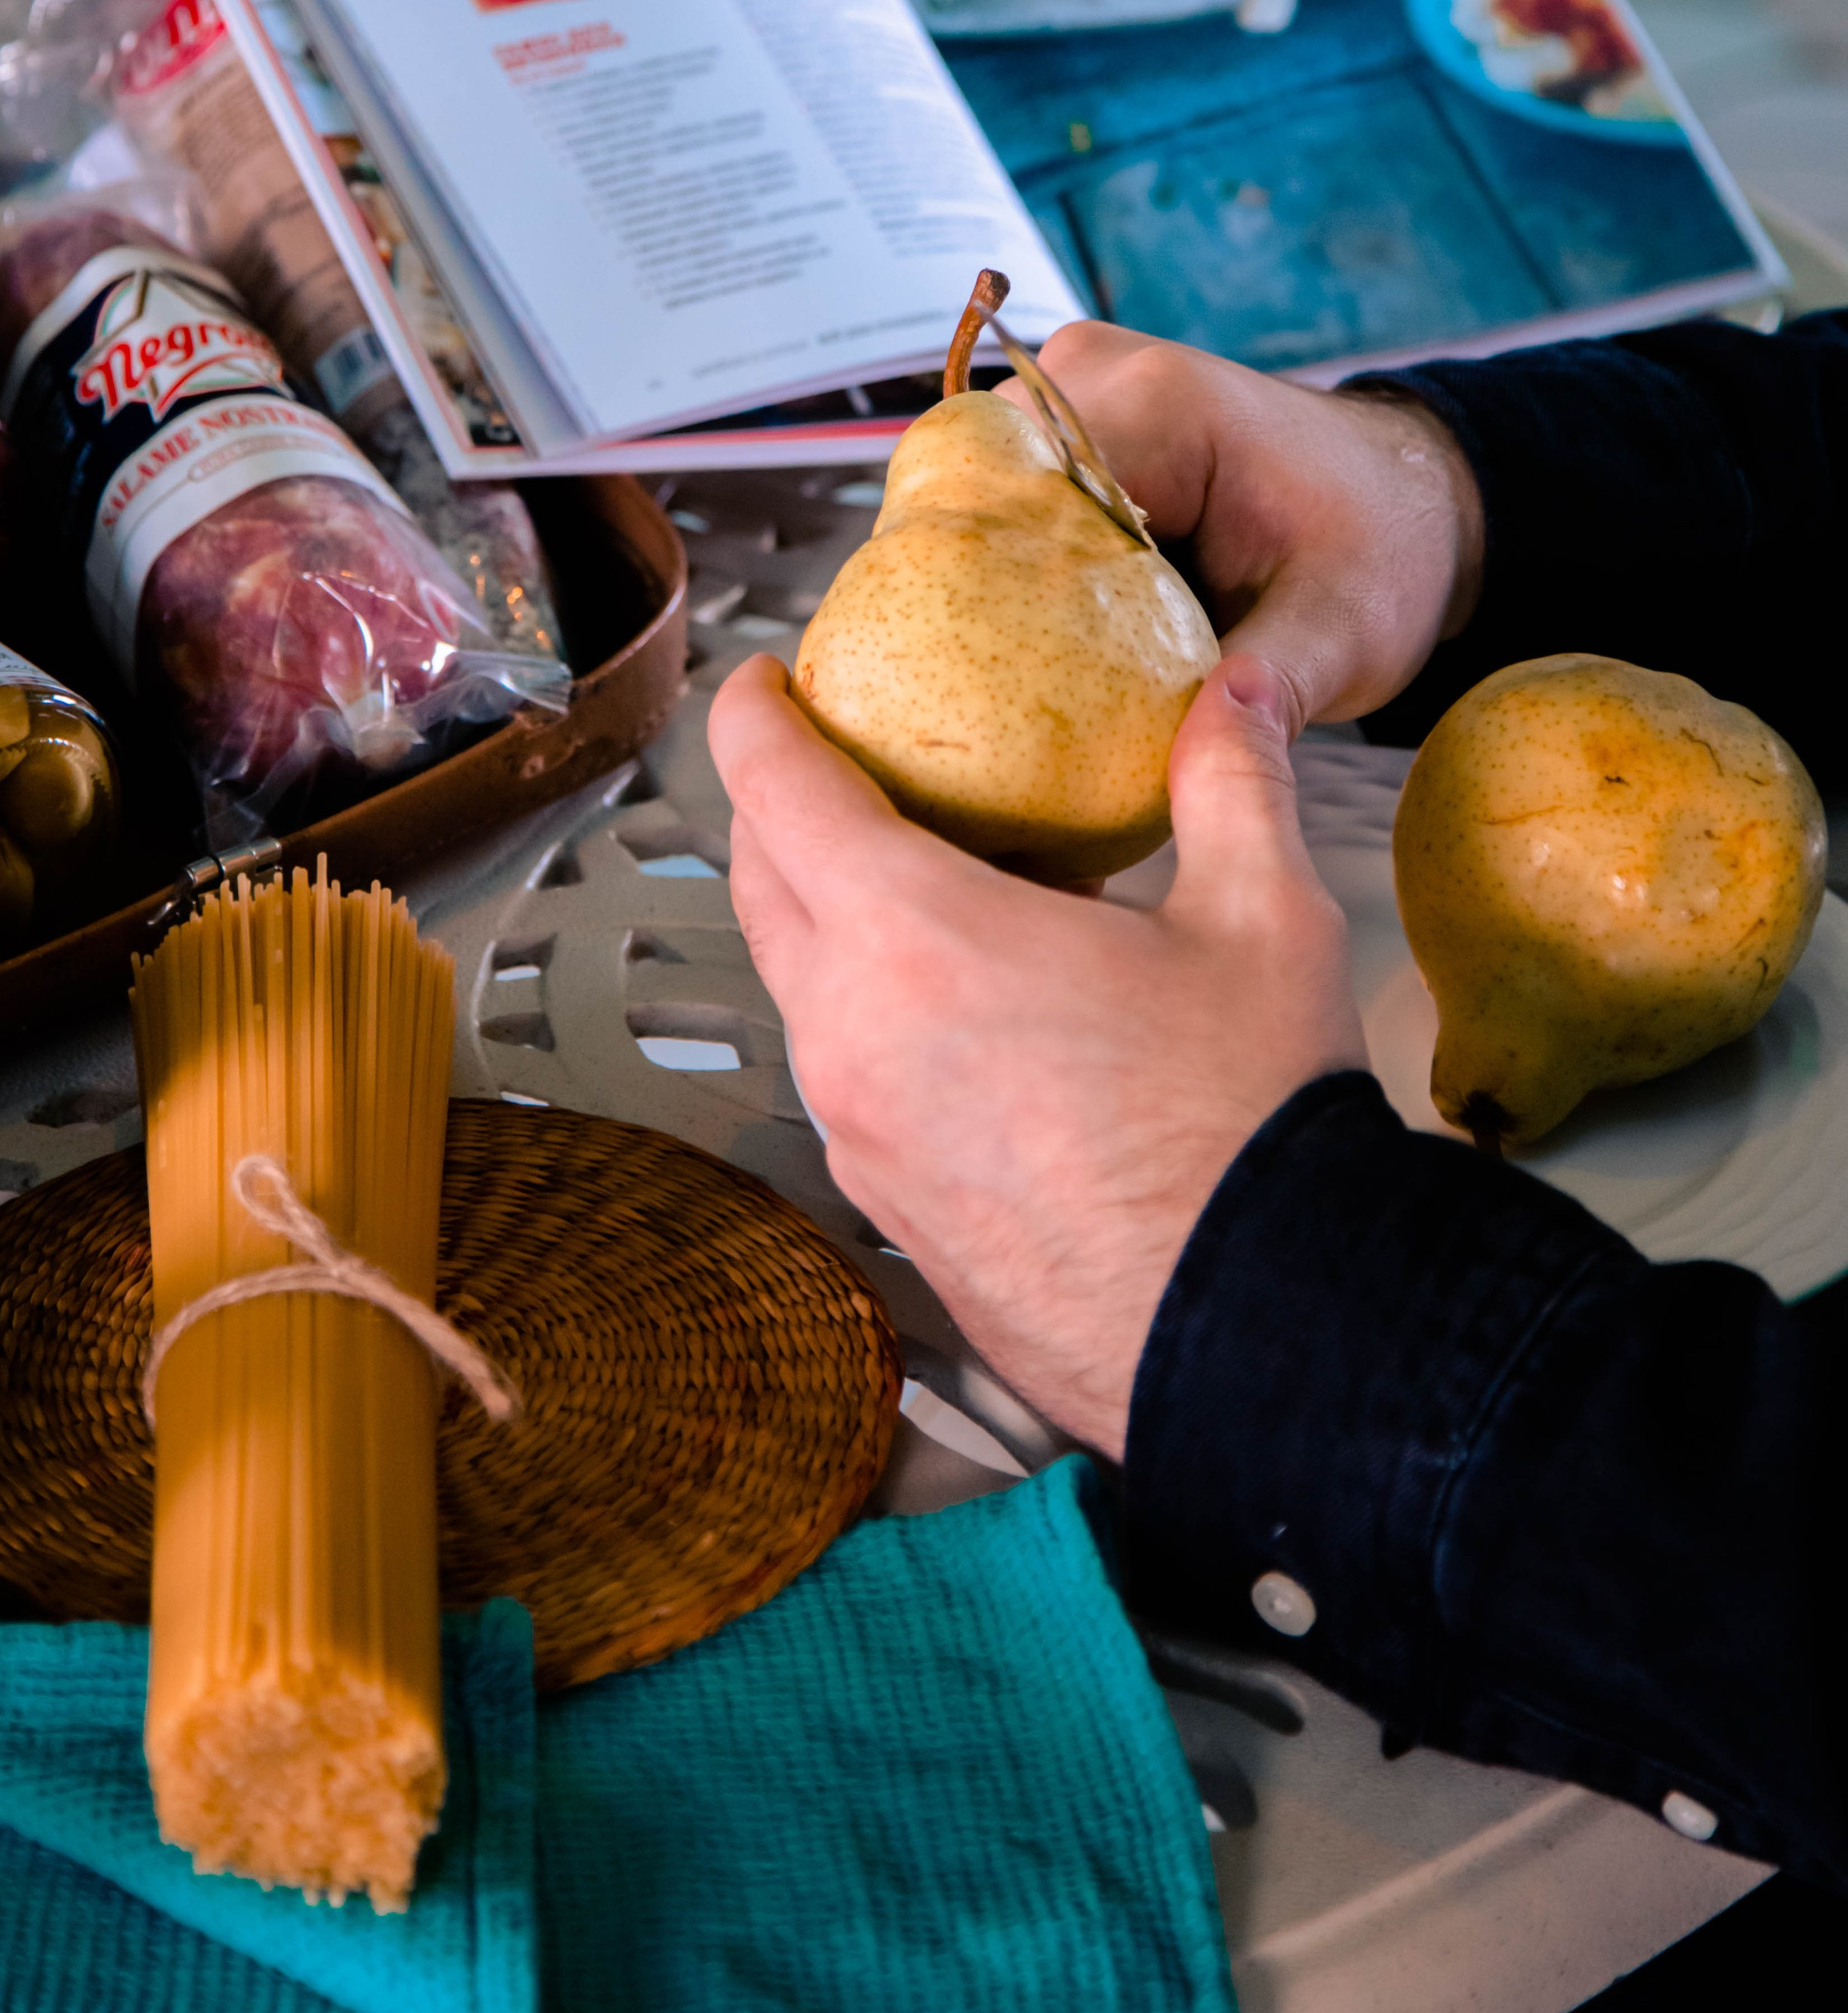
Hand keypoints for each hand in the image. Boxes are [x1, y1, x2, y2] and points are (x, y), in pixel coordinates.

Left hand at [708, 651, 1364, 1459]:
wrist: (1258, 1331)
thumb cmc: (1249, 1130)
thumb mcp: (1260, 919)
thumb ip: (1230, 781)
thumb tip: (1236, 691)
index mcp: (914, 939)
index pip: (772, 787)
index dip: (751, 714)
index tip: (762, 681)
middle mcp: (851, 1035)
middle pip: (760, 884)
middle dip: (778, 807)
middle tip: (839, 762)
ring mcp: (857, 1133)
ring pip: (798, 988)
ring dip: (830, 919)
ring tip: (928, 888)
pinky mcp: (885, 1204)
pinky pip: (844, 1076)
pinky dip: (872, 1014)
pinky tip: (968, 1011)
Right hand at [1013, 323, 1484, 735]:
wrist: (1407, 498)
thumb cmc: (1382, 553)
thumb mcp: (1345, 636)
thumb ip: (1266, 690)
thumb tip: (1206, 773)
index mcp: (1159, 405)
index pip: (1008, 486)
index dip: (987, 587)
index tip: (991, 685)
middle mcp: (1096, 371)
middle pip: (973, 485)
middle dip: (977, 589)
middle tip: (990, 701)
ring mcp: (1073, 387)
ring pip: (974, 490)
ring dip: (988, 578)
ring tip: (1002, 678)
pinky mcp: (1065, 426)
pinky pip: (1000, 493)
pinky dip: (1009, 565)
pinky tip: (1024, 643)